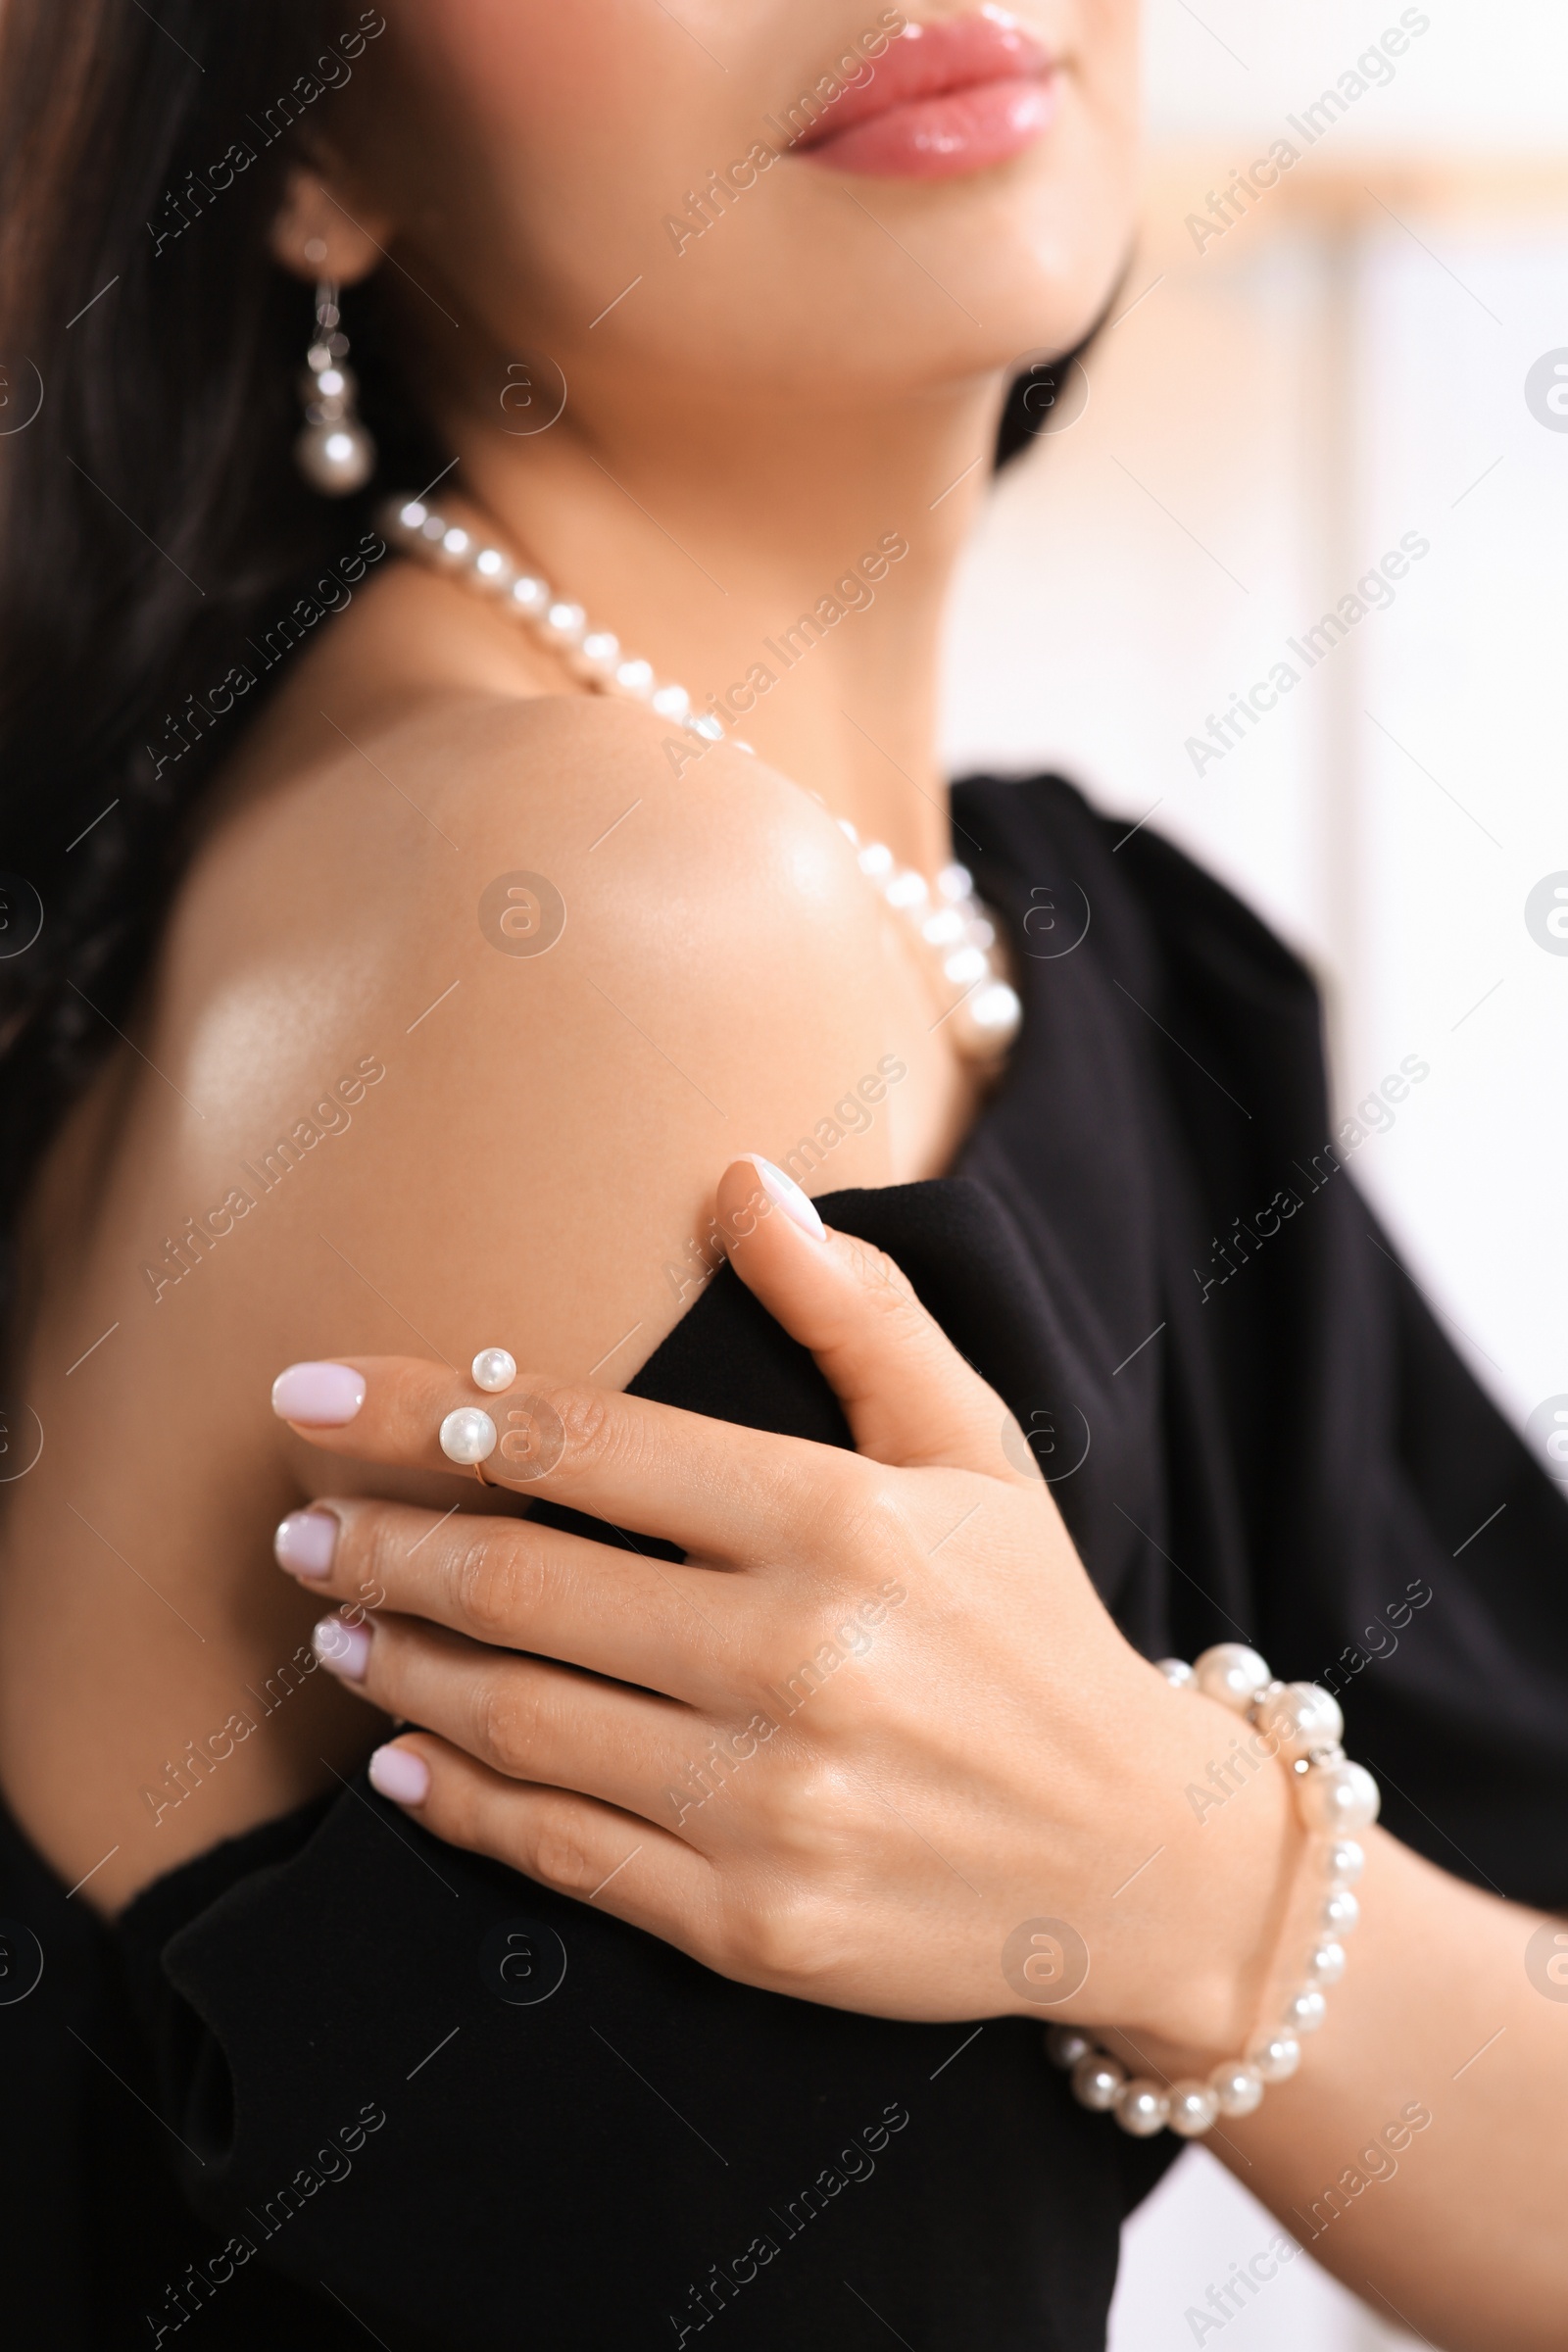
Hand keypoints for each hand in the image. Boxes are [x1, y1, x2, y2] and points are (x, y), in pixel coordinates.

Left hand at [272, 1157, 1294, 2043]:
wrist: (1136, 1856)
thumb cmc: (1036, 1625)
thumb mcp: (975, 1446)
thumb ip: (856, 1311)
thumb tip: (738, 1180)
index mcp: (843, 1522)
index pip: (586, 1443)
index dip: (426, 1411)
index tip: (314, 1397)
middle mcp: (798, 1659)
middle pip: (521, 1582)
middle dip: (378, 1544)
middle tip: (296, 1523)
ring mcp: (769, 1803)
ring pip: (517, 1718)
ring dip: (396, 1665)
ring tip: (333, 1623)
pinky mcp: (751, 1923)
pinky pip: (558, 1851)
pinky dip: (457, 1801)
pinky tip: (401, 1758)